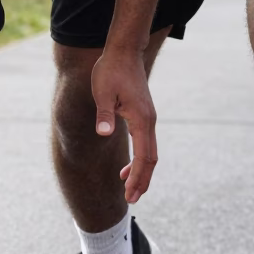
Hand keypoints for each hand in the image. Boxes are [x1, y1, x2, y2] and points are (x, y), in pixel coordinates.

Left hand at [91, 48, 157, 203]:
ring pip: (149, 153)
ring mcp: (148, 119)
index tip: (129, 194)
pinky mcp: (143, 115)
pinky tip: (124, 168)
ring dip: (140, 172)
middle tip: (131, 200)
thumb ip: (104, 114)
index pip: (143, 157)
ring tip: (128, 190)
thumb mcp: (102, 92)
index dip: (137, 178)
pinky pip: (145, 144)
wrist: (123, 52)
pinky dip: (138, 159)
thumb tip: (103, 133)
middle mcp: (149, 122)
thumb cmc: (110, 70)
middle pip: (151, 160)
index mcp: (141, 120)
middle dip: (142, 181)